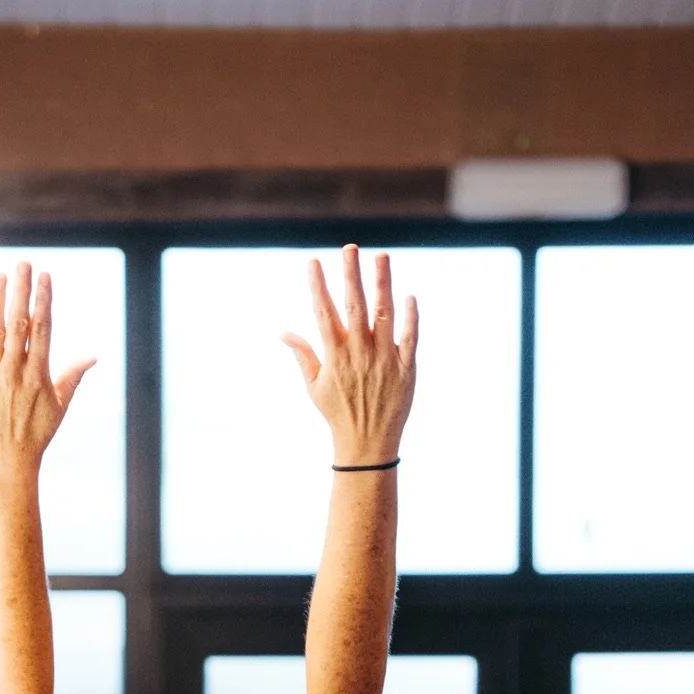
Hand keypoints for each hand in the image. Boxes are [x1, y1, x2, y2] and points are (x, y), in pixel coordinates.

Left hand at [0, 261, 93, 475]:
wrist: (5, 464)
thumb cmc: (35, 436)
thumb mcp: (59, 408)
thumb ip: (72, 377)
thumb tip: (93, 357)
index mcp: (39, 375)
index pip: (42, 328)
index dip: (44, 299)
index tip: (45, 276)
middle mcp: (14, 372)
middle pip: (18, 322)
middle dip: (21, 290)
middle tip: (22, 263)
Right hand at [283, 247, 417, 467]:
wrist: (367, 445)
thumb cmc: (338, 414)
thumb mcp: (314, 387)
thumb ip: (303, 355)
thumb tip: (283, 332)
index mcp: (335, 356)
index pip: (323, 313)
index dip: (317, 286)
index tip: (313, 263)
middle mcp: (359, 353)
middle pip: (355, 306)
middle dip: (351, 275)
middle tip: (350, 248)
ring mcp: (384, 359)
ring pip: (384, 315)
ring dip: (383, 284)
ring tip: (381, 257)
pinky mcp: (406, 368)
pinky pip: (410, 338)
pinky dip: (410, 317)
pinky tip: (407, 296)